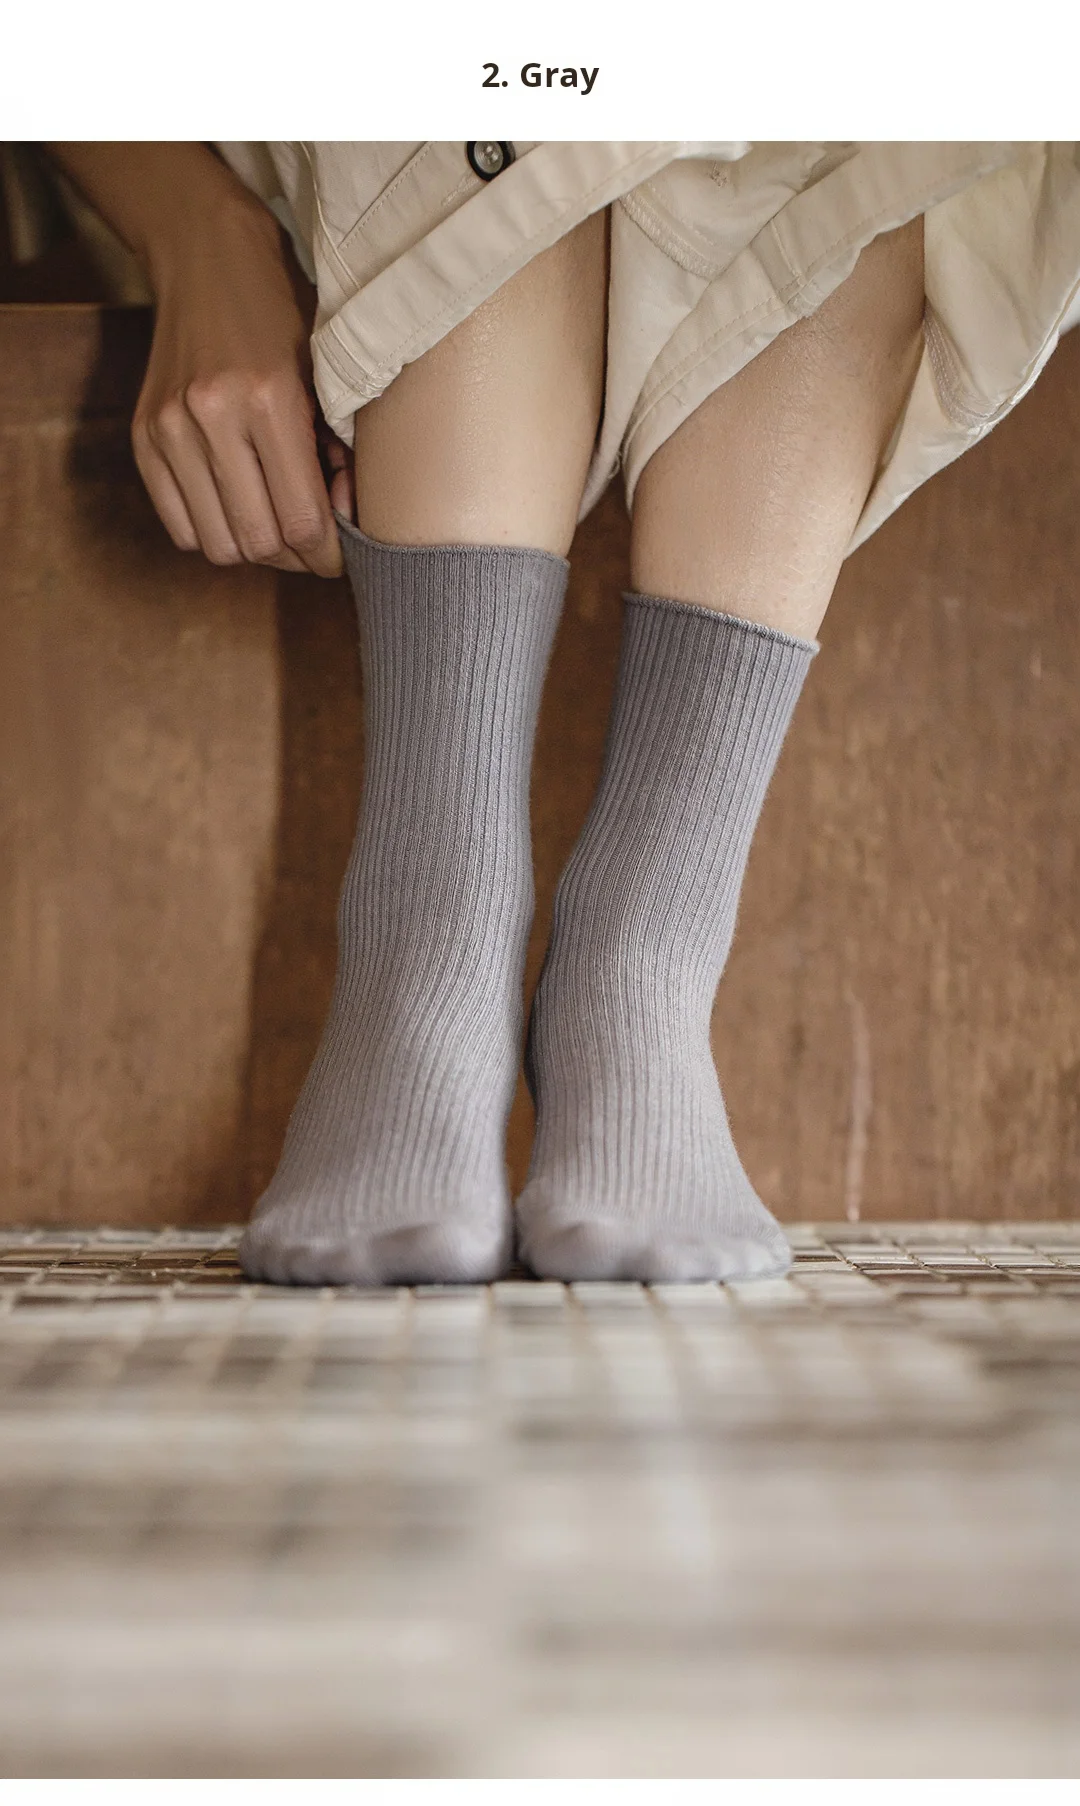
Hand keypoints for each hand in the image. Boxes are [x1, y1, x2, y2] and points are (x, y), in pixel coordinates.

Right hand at [132, 202, 351, 576]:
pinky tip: (236, 508)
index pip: (301, 521)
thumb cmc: (282, 315)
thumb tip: (344, 523)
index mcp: (268, 399)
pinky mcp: (142, 437)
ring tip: (275, 523)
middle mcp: (211, 417)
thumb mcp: (324, 374)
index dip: (327, 554)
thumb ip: (336, 451)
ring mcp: (169, 428)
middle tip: (312, 542)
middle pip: (258, 542)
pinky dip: (213, 533)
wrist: (207, 258)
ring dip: (253, 549)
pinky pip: (179, 527)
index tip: (341, 555)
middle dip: (294, 556)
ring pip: (217, 545)